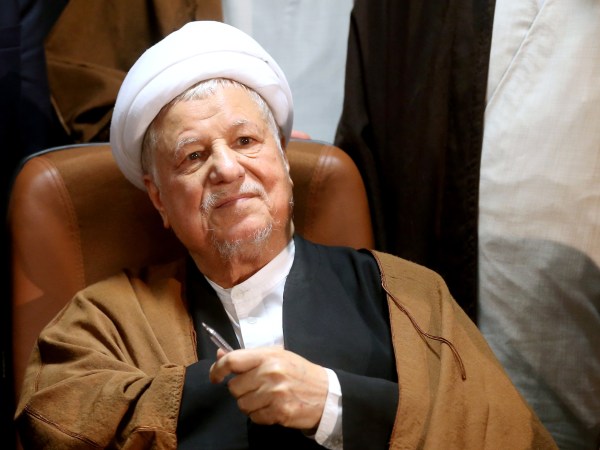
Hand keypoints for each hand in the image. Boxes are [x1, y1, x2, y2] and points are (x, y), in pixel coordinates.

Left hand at [209, 347, 328, 429]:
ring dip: (250, 404)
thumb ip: (248, 357)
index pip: (232, 361)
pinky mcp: (279, 412)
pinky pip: (255, 417)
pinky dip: (260, 415)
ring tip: (266, 398)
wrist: (327, 393)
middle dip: (241, 390)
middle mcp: (270, 373)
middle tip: (256, 388)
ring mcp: (275, 394)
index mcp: (268, 356)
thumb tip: (219, 354)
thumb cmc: (299, 372)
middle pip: (234, 387)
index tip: (215, 376)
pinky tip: (273, 407)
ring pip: (242, 404)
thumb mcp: (276, 356)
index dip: (217, 369)